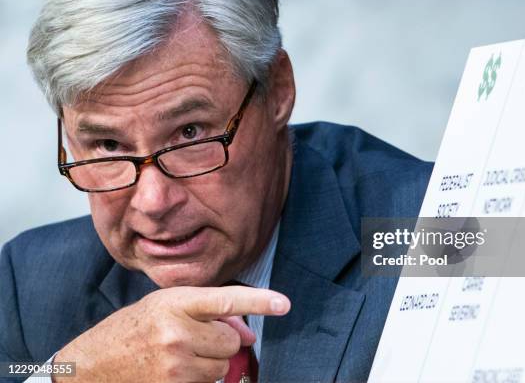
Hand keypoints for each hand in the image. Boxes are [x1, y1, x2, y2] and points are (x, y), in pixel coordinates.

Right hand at [52, 286, 289, 381]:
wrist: (90, 367)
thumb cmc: (130, 330)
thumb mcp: (164, 307)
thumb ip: (208, 313)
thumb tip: (249, 333)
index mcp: (174, 303)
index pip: (225, 300)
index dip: (259, 301)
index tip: (284, 304)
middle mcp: (176, 334)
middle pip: (230, 342)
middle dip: (221, 341)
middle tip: (195, 338)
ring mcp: (175, 366)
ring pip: (222, 367)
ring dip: (210, 363)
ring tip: (179, 356)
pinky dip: (199, 379)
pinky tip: (175, 371)